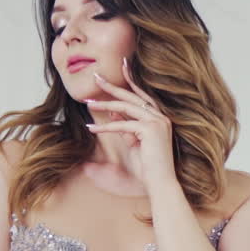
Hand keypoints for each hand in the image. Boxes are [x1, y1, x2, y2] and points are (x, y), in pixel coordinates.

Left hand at [83, 56, 175, 188]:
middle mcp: (160, 117)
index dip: (131, 80)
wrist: (161, 184)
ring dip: (105, 105)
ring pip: (126, 107)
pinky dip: (106, 127)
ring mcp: (157, 122)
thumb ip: (126, 128)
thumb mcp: (134, 144)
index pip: (142, 95)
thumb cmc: (149, 169)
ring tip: (88, 103)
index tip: (121, 66)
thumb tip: (114, 115)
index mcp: (160, 118)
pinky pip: (123, 125)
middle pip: (132, 96)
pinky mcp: (150, 130)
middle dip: (112, 86)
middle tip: (96, 78)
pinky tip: (92, 129)